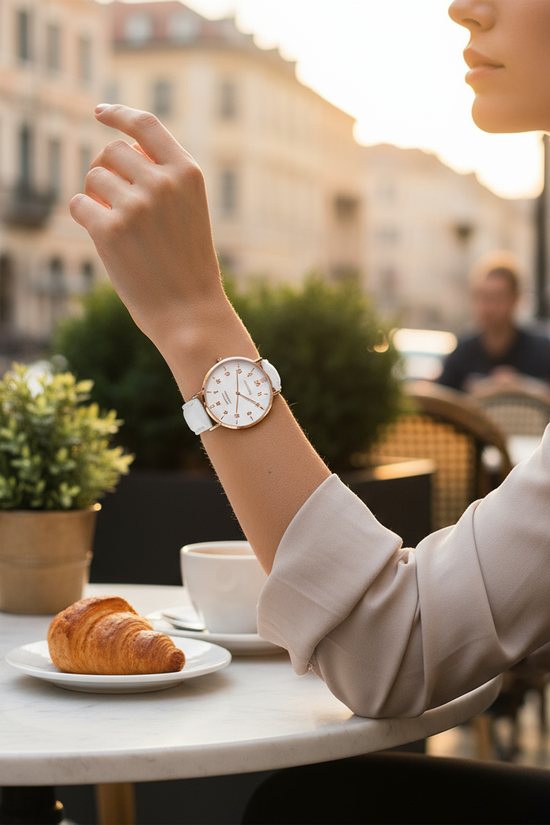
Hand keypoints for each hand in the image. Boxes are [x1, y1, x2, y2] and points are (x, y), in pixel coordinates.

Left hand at [70, 104, 224, 350]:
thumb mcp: (189, 211)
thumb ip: (163, 178)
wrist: (190, 313)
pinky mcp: (110, 230)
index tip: (99, 112)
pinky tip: (101, 237)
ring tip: (114, 225)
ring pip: (93, 178)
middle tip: (111, 200)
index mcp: (188, 173)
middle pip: (111, 152)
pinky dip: (83, 217)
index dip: (118, 114)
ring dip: (95, 197)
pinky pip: (78, 205)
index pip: (146, 125)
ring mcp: (136, 205)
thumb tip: (117, 152)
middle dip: (105, 171)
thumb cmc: (189, 264)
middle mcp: (162, 182)